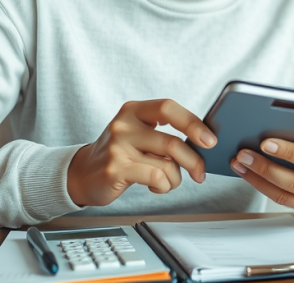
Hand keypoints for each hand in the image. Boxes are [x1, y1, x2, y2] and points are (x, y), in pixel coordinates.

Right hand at [66, 99, 216, 206]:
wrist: (82, 174)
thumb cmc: (119, 154)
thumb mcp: (138, 133)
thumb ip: (164, 133)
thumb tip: (203, 141)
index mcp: (133, 110)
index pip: (168, 108)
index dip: (193, 123)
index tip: (211, 140)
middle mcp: (124, 125)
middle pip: (172, 142)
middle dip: (193, 160)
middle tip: (200, 173)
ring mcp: (118, 147)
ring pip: (166, 164)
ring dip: (175, 178)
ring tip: (168, 180)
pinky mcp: (115, 169)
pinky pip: (156, 177)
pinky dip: (163, 186)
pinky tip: (156, 186)